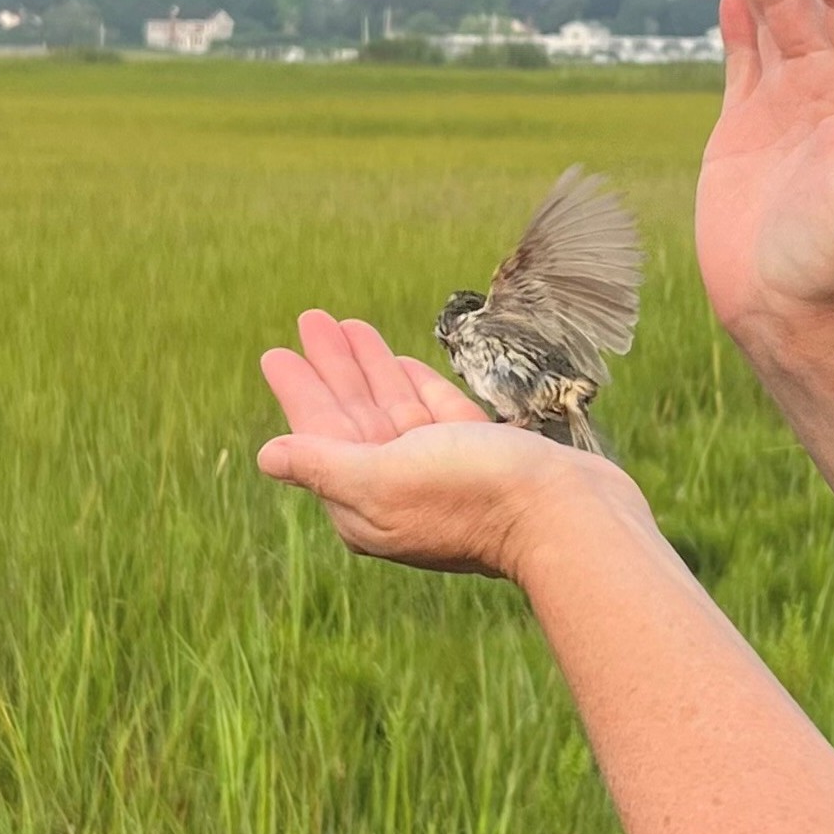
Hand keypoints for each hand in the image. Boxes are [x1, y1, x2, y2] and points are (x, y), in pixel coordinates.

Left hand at [254, 309, 647, 582]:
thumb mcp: (384, 478)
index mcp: (366, 502)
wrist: (567, 515)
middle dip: (333, 367)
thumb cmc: (473, 494)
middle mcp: (399, 489)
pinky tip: (400, 363)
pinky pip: (436, 415)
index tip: (277, 352)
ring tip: (347, 326)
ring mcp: (443, 472)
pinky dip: (414, 386)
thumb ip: (324, 463)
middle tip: (311, 319)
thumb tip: (267, 456)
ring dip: (370, 367)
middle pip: (354, 417)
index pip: (320, 435)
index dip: (300, 391)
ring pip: (394, 409)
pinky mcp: (483, 456)